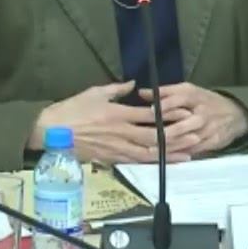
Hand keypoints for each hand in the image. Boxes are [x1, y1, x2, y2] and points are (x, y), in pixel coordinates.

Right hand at [31, 80, 192, 164]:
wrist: (51, 133)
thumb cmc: (71, 110)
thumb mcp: (94, 93)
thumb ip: (117, 89)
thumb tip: (134, 84)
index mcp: (118, 115)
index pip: (150, 116)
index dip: (169, 115)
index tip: (186, 113)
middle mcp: (121, 133)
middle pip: (154, 137)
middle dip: (177, 137)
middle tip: (196, 136)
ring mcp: (116, 148)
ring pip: (148, 153)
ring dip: (169, 154)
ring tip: (188, 155)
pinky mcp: (110, 159)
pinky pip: (134, 162)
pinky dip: (151, 162)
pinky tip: (163, 164)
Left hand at [138, 83, 247, 158]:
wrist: (235, 114)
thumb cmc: (204, 101)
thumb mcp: (188, 91)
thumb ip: (165, 92)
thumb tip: (141, 92)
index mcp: (195, 97)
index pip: (179, 99)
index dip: (165, 105)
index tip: (150, 110)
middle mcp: (201, 113)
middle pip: (182, 124)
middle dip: (166, 132)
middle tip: (148, 138)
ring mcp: (207, 129)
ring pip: (187, 140)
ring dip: (170, 146)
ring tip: (152, 150)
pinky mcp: (212, 142)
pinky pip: (194, 149)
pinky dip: (180, 153)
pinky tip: (167, 157)